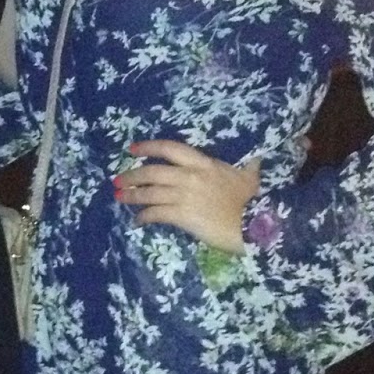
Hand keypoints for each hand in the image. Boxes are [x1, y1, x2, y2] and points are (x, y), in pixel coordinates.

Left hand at [114, 139, 259, 253]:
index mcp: (203, 163)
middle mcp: (189, 177)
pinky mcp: (182, 216)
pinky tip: (138, 220)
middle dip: (131, 176)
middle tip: (117, 180)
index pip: (169, 149)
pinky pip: (156, 214)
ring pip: (149, 193)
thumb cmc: (253, 201)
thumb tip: (256, 160)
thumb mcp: (249, 177)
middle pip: (152, 172)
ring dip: (131, 196)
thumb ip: (247, 167)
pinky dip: (144, 217)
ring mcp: (184, 197)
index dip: (148, 147)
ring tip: (119, 198)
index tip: (132, 149)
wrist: (254, 225)